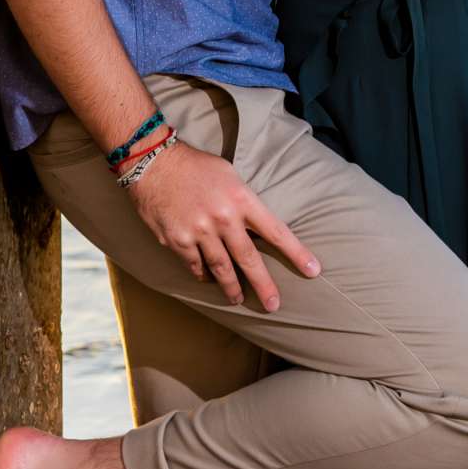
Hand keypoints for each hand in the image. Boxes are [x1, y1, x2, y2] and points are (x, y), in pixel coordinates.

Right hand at [123, 139, 320, 309]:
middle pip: (249, 259)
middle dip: (264, 285)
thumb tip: (255, 226)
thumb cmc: (196, 166)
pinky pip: (195, 266)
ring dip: (231, 287)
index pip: (277, 232)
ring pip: (221, 269)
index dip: (297, 254)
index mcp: (242, 199)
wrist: (153, 163)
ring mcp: (200, 232)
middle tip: (274, 305)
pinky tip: (207, 279)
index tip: (314, 271)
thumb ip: (244, 202)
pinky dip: (203, 274)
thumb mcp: (230, 176)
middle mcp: (224, 219)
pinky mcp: (177, 241)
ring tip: (238, 299)